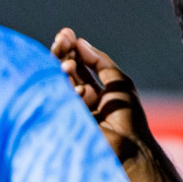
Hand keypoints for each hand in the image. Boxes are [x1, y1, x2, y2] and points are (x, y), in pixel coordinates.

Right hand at [50, 28, 153, 163]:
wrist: (128, 148)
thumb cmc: (127, 118)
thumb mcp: (118, 82)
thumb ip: (100, 61)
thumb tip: (80, 42)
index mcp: (87, 92)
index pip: (73, 66)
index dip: (69, 49)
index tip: (65, 33)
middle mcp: (72, 99)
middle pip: (60, 71)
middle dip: (60, 54)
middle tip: (60, 39)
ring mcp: (63, 109)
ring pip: (54, 83)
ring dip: (61, 71)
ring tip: (69, 66)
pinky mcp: (55, 119)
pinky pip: (55, 100)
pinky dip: (69, 94)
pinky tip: (82, 93)